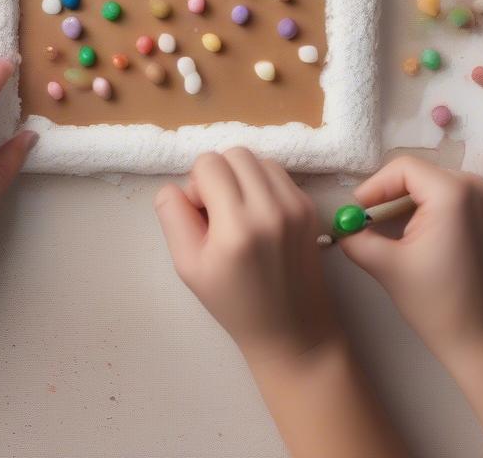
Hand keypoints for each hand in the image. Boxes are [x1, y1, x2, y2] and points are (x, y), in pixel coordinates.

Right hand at [155, 148, 339, 364]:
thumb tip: (174, 186)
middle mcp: (271, 208)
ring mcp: (296, 205)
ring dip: (242, 176)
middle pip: (234, 153)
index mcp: (237, 227)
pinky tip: (260, 215)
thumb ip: (173, 217)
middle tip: (218, 210)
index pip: (209, 163)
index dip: (197, 184)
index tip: (201, 215)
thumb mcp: (188, 266)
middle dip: (219, 174)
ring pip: (257, 159)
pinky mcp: (309, 206)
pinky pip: (278, 173)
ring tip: (239, 212)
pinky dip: (262, 184)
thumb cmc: (234, 303)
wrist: (293, 330)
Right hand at [338, 157, 482, 364]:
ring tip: (383, 227)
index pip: (402, 169)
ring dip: (402, 201)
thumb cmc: (435, 301)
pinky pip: (441, 193)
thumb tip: (340, 223)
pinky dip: (420, 207)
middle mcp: (472, 186)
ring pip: (426, 182)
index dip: (374, 186)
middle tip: (364, 220)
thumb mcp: (385, 266)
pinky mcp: (482, 211)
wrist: (479, 335)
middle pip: (415, 173)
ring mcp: (481, 197)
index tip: (356, 212)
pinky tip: (408, 232)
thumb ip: (355, 237)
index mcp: (452, 193)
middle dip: (386, 194)